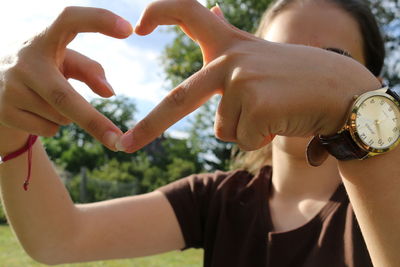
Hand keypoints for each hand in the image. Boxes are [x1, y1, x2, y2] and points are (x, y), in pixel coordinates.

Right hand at [0, 6, 132, 151]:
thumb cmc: (42, 67)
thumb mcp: (62, 61)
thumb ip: (89, 70)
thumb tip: (110, 93)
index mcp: (43, 39)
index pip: (69, 19)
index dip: (98, 19)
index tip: (128, 29)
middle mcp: (23, 60)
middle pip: (64, 96)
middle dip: (94, 122)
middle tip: (119, 142)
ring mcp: (9, 87)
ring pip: (61, 116)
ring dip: (69, 115)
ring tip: (48, 98)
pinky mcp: (3, 110)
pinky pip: (48, 129)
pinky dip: (54, 125)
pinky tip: (37, 110)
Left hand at [117, 0, 380, 152]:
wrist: (340, 90)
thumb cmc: (296, 78)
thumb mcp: (259, 55)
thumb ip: (228, 43)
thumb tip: (211, 8)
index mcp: (230, 44)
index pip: (189, 12)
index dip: (161, 13)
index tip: (138, 27)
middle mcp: (231, 58)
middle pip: (181, 97)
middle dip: (151, 126)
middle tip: (124, 145)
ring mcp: (242, 79)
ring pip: (223, 126)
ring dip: (245, 129)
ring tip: (272, 112)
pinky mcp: (255, 102)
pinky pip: (241, 137)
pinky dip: (257, 138)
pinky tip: (278, 120)